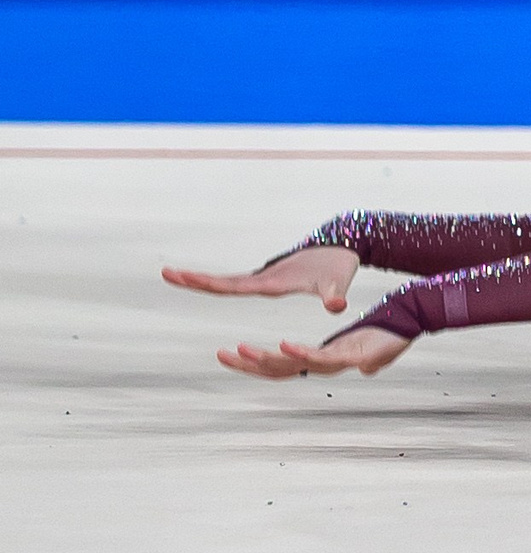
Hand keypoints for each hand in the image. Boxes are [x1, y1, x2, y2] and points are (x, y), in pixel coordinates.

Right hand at [164, 246, 359, 310]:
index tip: (182, 275)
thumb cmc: (337, 266)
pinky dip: (221, 284)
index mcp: (272, 282)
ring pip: (228, 282)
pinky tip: (210, 285)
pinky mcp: (271, 280)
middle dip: (194, 279)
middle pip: (222, 282)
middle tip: (166, 273)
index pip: (232, 285)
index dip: (206, 282)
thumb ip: (334, 295)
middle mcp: (264, 279)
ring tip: (175, 275)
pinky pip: (239, 284)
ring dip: (203, 280)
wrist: (342, 246)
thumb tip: (337, 306)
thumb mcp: (336, 283)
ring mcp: (266, 279)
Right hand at [216, 327, 408, 379]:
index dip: (254, 366)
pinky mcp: (351, 357)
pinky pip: (321, 357)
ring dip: (265, 358)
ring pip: (293, 366)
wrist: (407, 329)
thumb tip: (364, 368)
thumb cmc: (386, 340)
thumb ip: (361, 358)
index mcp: (320, 360)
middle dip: (248, 365)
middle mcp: (323, 364)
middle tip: (220, 354)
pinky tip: (282, 344)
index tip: (228, 355)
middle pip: (278, 369)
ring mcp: (335, 362)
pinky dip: (300, 352)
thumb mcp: (366, 349)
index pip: (280, 367)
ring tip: (240, 349)